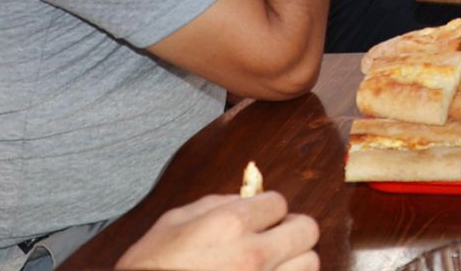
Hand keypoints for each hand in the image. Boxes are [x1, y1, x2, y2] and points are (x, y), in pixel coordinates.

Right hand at [117, 192, 319, 270]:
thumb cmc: (151, 270)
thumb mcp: (172, 223)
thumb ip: (214, 203)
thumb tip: (245, 197)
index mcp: (229, 225)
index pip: (280, 203)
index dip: (268, 210)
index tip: (260, 220)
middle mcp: (253, 255)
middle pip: (307, 230)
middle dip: (291, 231)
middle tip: (275, 239)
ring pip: (310, 263)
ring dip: (295, 261)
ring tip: (274, 265)